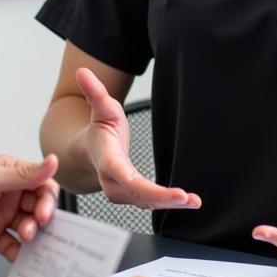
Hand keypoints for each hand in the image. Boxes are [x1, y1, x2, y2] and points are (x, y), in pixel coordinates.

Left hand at [0, 154, 58, 260]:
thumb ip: (23, 175)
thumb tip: (52, 161)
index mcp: (9, 173)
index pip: (41, 183)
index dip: (47, 199)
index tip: (44, 213)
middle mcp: (8, 193)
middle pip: (38, 207)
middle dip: (40, 219)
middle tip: (34, 228)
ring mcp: (1, 216)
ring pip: (28, 227)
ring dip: (31, 235)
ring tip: (24, 239)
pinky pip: (13, 246)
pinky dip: (19, 253)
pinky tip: (19, 256)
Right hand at [73, 68, 199, 210]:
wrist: (87, 151)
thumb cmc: (98, 129)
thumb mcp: (101, 108)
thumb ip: (95, 92)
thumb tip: (82, 71)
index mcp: (107, 160)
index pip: (125, 177)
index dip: (147, 188)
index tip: (170, 193)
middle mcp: (113, 180)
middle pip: (138, 195)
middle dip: (163, 199)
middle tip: (189, 200)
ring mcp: (121, 191)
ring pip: (145, 203)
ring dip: (169, 204)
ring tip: (193, 202)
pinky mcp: (131, 196)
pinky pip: (148, 203)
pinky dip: (167, 204)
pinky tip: (188, 202)